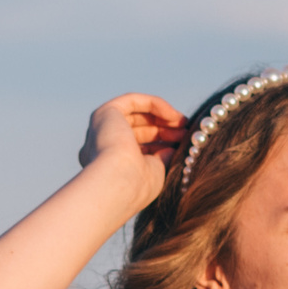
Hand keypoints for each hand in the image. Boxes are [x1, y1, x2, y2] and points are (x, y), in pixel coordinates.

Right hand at [78, 93, 185, 209]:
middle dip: (164, 129)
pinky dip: (154, 104)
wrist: (118, 183)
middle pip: (136, 129)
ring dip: (162, 117)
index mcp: (108, 164)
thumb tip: (172, 148)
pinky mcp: (104, 113)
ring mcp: (101, 129)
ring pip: (135, 114)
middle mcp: (100, 145)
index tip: (184, 143)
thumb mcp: (154, 172)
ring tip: (184, 124)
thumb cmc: (136, 187)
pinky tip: (173, 116)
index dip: (162, 143)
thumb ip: (161, 158)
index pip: (137, 147)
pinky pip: (132, 101)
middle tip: (186, 132)